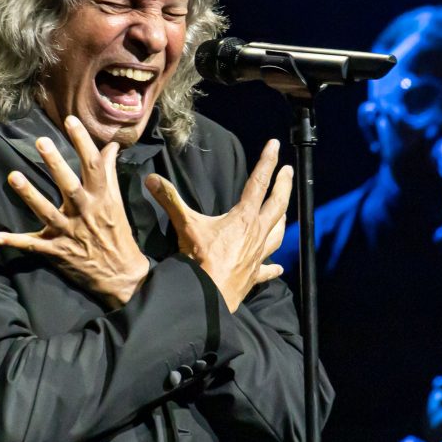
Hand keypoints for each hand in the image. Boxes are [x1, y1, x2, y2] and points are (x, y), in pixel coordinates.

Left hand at [0, 115, 149, 308]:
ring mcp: (69, 232)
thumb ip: (109, 172)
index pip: (93, 165)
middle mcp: (85, 212)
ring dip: (29, 195)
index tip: (70, 120)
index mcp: (101, 198)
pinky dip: (14, 241)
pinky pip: (32, 244)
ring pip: (47, 211)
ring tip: (13, 176)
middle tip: (41, 141)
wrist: (121, 275)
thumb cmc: (117, 232)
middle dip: (55, 164)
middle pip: (69, 185)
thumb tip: (111, 146)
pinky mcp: (57, 250)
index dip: (82, 142)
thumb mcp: (116, 201)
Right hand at [145, 139, 293, 312]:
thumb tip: (152, 179)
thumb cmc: (200, 261)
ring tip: (285, 211)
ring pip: (277, 233)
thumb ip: (170, 199)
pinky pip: (267, 269)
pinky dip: (273, 267)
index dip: (267, 161)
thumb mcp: (185, 225)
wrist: (208, 297)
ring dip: (282, 220)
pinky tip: (278, 267)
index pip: (258, 182)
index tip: (275, 145)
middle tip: (289, 171)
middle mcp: (256, 233)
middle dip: (284, 185)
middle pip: (277, 204)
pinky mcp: (254, 275)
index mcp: (243, 218)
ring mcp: (258, 255)